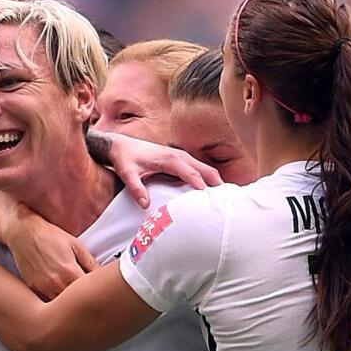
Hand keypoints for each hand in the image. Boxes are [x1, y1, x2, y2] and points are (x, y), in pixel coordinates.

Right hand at [6, 207, 96, 300]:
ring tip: (75, 296)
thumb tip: (104, 276)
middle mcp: (56, 283)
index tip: (100, 290)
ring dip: (69, 303)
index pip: (89, 291)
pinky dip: (56, 301)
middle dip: (84, 299)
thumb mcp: (76, 245)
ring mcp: (43, 288)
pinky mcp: (34, 289)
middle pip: (76, 302)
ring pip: (61, 305)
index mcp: (69, 272)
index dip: (97, 292)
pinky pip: (48, 301)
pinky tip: (60, 294)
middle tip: (90, 295)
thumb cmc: (50, 236)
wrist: (23, 233)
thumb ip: (91, 263)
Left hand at [97, 132, 221, 207]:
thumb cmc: (125, 159)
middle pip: (205, 170)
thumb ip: (136, 189)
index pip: (192, 174)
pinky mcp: (179, 159)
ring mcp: (181, 156)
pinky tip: (212, 191)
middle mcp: (179, 156)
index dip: (202, 187)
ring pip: (205, 169)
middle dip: (218, 184)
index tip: (212, 201)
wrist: (121, 146)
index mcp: (170, 159)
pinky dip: (208, 178)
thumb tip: (145, 205)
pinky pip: (198, 169)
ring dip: (215, 181)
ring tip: (226, 198)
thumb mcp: (127, 174)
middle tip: (229, 201)